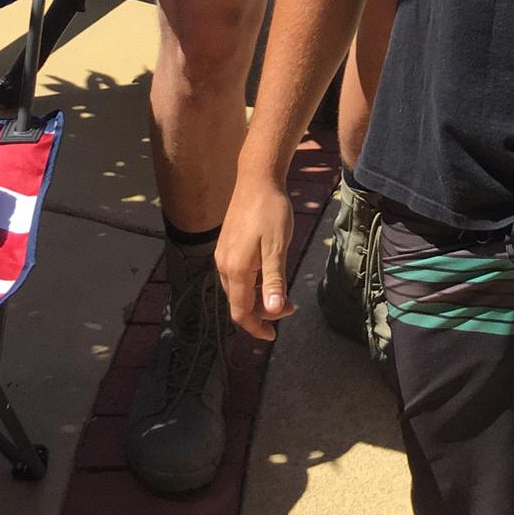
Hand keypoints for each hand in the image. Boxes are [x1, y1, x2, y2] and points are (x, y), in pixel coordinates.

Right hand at [217, 176, 296, 341]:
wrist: (257, 179)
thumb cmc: (271, 211)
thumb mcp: (278, 247)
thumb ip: (274, 280)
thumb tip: (273, 311)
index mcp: (236, 269)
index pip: (240, 312)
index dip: (256, 328)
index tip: (273, 335)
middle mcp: (224, 265)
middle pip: (239, 303)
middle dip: (262, 312)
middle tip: (290, 305)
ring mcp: (223, 255)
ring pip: (238, 289)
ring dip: (258, 297)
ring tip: (283, 291)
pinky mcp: (226, 245)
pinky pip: (237, 275)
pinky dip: (252, 283)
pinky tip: (269, 272)